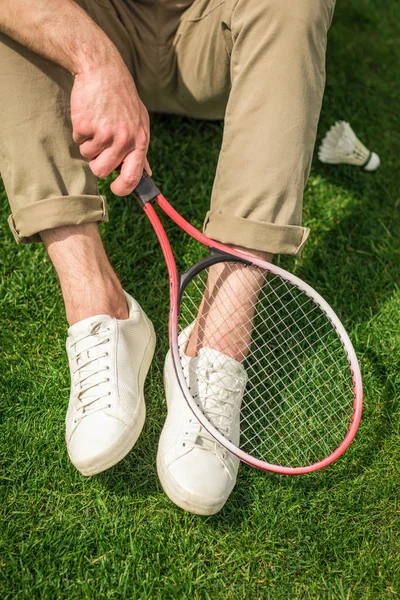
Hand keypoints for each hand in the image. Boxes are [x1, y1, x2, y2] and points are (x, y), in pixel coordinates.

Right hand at [70, 58, 150, 195]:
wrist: (103, 70)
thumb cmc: (122, 98)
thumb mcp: (140, 121)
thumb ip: (141, 149)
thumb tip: (147, 174)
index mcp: (139, 141)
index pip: (133, 177)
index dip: (122, 188)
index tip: (115, 189)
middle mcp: (123, 140)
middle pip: (103, 171)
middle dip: (97, 163)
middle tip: (99, 145)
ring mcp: (104, 134)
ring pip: (88, 156)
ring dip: (88, 144)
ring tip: (96, 122)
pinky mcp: (85, 126)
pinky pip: (78, 141)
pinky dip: (80, 130)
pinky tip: (89, 115)